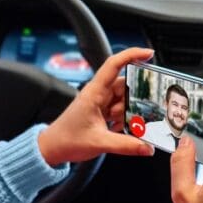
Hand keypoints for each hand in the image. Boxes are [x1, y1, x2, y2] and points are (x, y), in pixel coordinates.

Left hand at [38, 47, 155, 165]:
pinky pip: (119, 110)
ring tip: (118, 126)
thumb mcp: (99, 143)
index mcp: (94, 92)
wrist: (53, 148)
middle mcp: (97, 94)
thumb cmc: (67, 139)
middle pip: (124, 86)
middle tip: (135, 114)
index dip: (132, 55)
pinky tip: (116, 130)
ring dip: (127, 112)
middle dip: (133, 99)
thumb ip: (126, 145)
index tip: (148, 54)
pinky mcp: (101, 111)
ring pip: (123, 99)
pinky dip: (123, 119)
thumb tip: (146, 147)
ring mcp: (99, 102)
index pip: (114, 65)